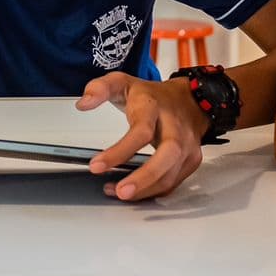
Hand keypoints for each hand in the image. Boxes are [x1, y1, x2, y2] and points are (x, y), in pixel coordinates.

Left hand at [77, 72, 208, 200]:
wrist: (190, 99)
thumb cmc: (153, 96)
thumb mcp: (123, 82)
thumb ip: (100, 88)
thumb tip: (83, 104)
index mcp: (154, 108)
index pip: (141, 131)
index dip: (119, 151)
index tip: (96, 166)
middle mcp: (174, 127)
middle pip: (167, 156)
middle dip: (144, 178)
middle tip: (121, 192)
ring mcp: (186, 145)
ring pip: (171, 174)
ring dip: (145, 190)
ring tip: (118, 192)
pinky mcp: (191, 160)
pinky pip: (173, 182)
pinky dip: (153, 191)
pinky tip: (135, 193)